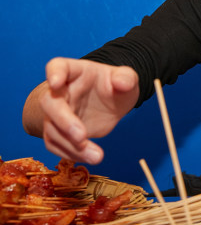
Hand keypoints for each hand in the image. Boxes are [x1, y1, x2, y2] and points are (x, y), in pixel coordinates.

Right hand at [24, 58, 139, 164]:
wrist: (114, 102)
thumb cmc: (117, 85)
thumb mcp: (127, 79)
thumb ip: (126, 78)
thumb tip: (122, 82)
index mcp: (75, 72)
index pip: (58, 66)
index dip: (54, 73)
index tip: (56, 82)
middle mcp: (61, 92)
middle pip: (49, 103)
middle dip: (63, 121)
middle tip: (82, 136)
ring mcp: (57, 113)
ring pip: (52, 129)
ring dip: (70, 145)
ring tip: (97, 156)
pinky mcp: (60, 131)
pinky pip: (56, 144)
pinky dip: (70, 154)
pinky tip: (89, 158)